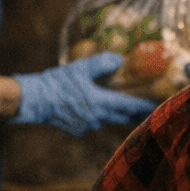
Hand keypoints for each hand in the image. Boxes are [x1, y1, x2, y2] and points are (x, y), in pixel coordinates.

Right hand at [13, 52, 157, 135]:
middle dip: (132, 112)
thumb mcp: (80, 68)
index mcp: (100, 103)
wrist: (32, 101)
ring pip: (106, 120)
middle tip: (142, 107)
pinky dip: (94, 117)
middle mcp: (97, 118)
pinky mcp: (76, 131)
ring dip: (111, 114)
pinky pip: (91, 124)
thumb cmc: (56, 83)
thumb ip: (101, 63)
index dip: (144, 105)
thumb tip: (119, 59)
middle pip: (121, 116)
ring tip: (115, 105)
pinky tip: (88, 109)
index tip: (156, 105)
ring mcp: (86, 126)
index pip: (129, 105)